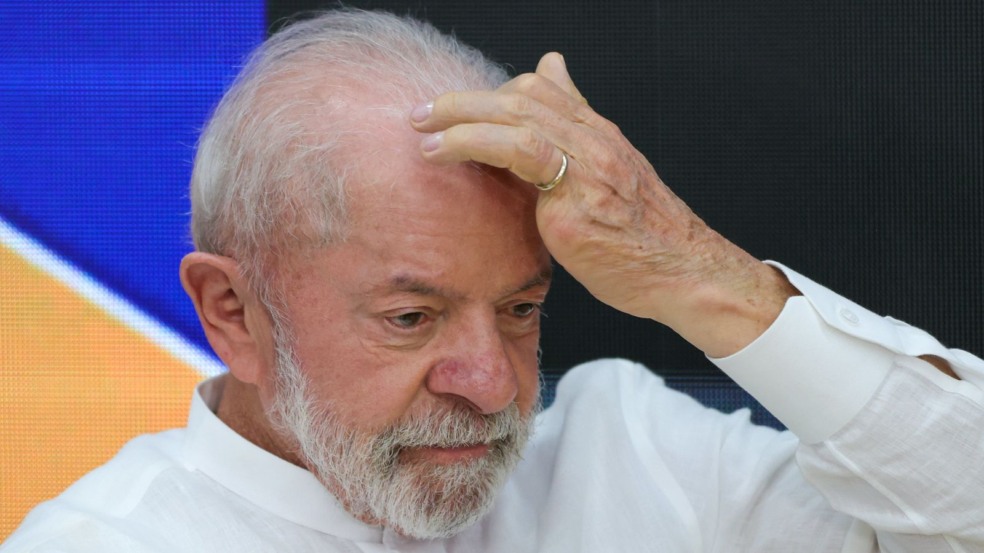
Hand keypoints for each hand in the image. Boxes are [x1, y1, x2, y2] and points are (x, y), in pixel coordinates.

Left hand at [410, 53, 796, 356]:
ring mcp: (588, 166)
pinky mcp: (577, 200)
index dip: (493, 95)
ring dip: (459, 116)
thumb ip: (579, 137)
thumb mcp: (612, 179)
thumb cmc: (643, 236)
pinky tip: (441, 152)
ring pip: (517, 115)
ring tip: (420, 127)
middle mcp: (595, 141)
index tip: (455, 112)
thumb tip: (555, 78)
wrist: (683, 274)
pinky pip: (521, 153)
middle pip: (522, 97)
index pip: (541, 91)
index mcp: (600, 136)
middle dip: (463, 101)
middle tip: (421, 112)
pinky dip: (474, 143)